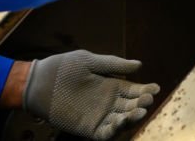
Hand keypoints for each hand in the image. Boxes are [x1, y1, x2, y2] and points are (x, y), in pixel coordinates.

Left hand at [22, 49, 159, 139]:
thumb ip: (113, 65)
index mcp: (110, 85)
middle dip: (141, 103)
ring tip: (139, 111)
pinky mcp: (88, 128)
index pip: (133, 90)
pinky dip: (114, 130)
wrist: (39, 82)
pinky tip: (120, 122)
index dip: (145, 90)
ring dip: (131, 117)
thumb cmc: (62, 68)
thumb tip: (140, 65)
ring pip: (122, 121)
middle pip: (131, 106)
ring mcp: (99, 116)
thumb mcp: (88, 61)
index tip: (156, 88)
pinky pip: (105, 133)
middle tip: (148, 99)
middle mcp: (108, 102)